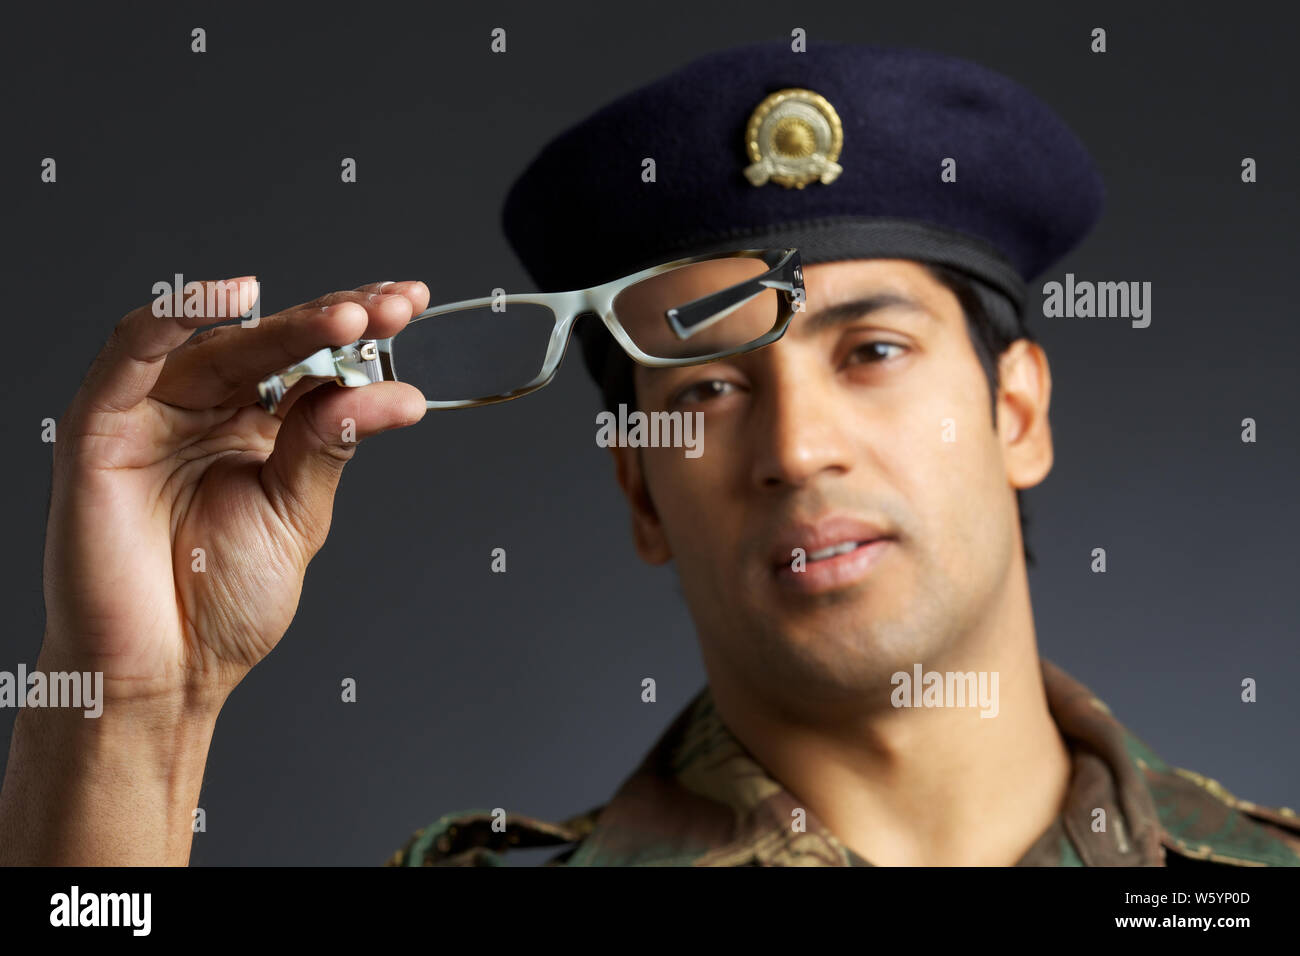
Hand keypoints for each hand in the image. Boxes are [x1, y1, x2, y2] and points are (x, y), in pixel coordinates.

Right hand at [41, 277, 428, 712]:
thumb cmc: (223, 601)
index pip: (311, 359)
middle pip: (274, 342)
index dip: (358, 327)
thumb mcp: (298, 513)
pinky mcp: (101, 426)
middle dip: (336, 318)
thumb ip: (332, 443)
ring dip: (284, 323)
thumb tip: (397, 393)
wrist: (164, 672)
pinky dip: (174, 319)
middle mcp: (206, 410)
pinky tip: (232, 299)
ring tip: (346, 316)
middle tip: (391, 308)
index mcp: (257, 427)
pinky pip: (130, 356)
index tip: (411, 303)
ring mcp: (154, 414)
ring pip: (218, 342)